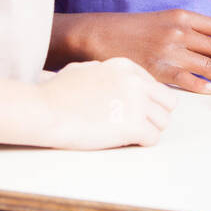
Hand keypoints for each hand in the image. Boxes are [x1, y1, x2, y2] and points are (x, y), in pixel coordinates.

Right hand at [39, 57, 176, 149]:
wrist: (43, 110)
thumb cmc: (55, 94)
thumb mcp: (81, 70)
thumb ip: (100, 71)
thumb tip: (101, 74)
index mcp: (125, 68)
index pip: (156, 86)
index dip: (147, 102)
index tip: (134, 111)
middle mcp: (136, 82)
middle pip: (167, 102)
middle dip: (155, 115)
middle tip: (137, 124)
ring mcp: (137, 103)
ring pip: (163, 121)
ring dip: (149, 130)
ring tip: (129, 135)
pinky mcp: (132, 125)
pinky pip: (153, 138)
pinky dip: (142, 143)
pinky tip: (126, 142)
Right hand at [69, 10, 210, 92]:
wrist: (101, 35)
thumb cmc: (133, 29)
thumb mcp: (163, 19)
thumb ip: (187, 27)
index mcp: (181, 16)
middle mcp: (178, 31)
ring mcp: (168, 51)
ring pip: (207, 65)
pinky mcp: (157, 69)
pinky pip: (187, 80)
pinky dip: (202, 86)